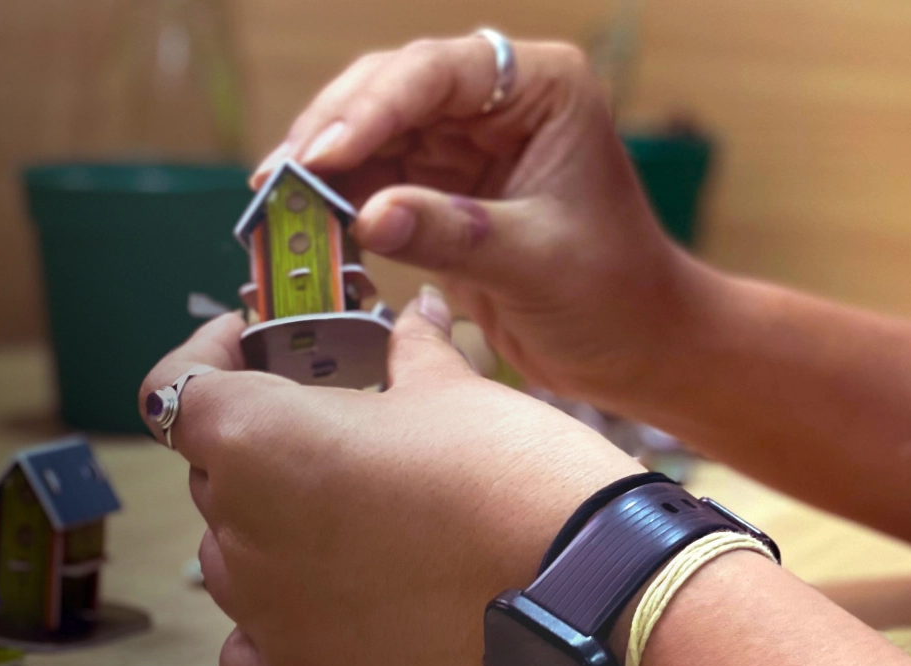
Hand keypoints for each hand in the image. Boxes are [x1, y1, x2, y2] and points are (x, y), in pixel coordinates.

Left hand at [137, 290, 643, 665]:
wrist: (586, 595)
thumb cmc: (517, 477)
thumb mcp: (458, 391)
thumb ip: (411, 351)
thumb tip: (416, 317)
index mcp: (262, 439)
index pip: (179, 389)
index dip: (208, 356)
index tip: (246, 345)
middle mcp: (241, 530)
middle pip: (219, 475)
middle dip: (268, 446)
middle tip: (343, 433)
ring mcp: (265, 615)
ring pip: (239, 557)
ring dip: (280, 530)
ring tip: (365, 519)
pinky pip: (257, 640)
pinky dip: (286, 616)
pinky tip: (347, 596)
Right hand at [251, 34, 717, 408]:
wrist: (635, 348)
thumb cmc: (615, 295)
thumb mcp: (538, 264)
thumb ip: (454, 235)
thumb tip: (367, 217)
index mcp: (543, 87)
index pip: (441, 72)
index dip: (373, 108)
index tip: (321, 154)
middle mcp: (500, 100)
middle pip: (392, 91)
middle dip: (331, 134)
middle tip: (277, 184)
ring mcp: (466, 141)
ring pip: (371, 135)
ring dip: (322, 172)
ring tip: (274, 211)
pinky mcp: (442, 188)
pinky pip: (373, 181)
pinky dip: (336, 205)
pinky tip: (303, 231)